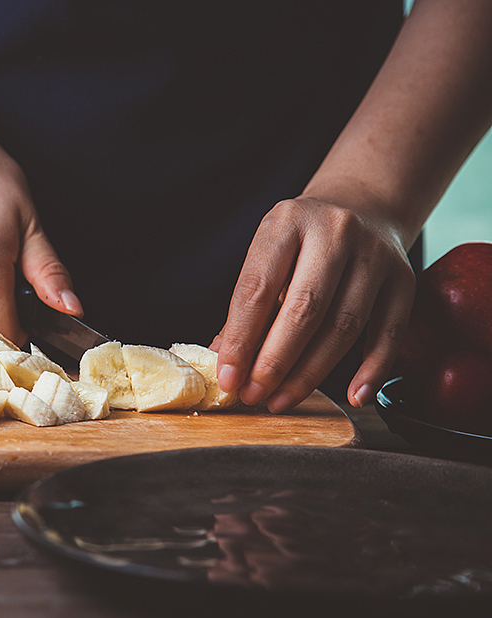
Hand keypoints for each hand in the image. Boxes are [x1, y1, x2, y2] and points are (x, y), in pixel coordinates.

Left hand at [213, 197, 415, 411]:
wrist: (362, 205)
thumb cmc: (302, 241)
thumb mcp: (268, 257)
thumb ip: (247, 307)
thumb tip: (225, 361)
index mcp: (287, 222)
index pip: (258, 288)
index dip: (241, 338)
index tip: (229, 376)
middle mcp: (335, 232)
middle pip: (304, 310)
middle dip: (275, 361)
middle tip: (253, 395)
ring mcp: (375, 255)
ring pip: (344, 326)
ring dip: (310, 372)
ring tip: (281, 399)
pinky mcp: (405, 278)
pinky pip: (389, 332)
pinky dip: (372, 370)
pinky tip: (353, 396)